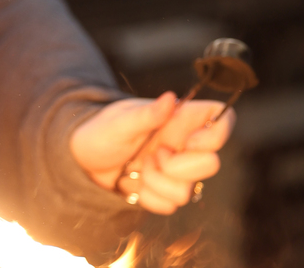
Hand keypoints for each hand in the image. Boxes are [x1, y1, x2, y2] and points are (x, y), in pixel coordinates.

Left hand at [69, 92, 234, 214]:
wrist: (83, 157)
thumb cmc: (102, 129)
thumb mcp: (121, 120)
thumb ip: (147, 113)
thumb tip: (171, 98)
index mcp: (178, 119)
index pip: (220, 118)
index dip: (217, 133)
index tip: (192, 141)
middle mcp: (182, 144)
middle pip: (211, 164)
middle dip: (180, 167)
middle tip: (155, 156)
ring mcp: (175, 170)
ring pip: (188, 191)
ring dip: (156, 182)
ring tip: (138, 166)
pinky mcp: (164, 191)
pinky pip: (169, 205)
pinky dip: (148, 197)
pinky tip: (133, 182)